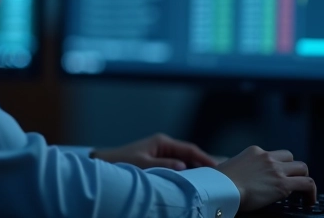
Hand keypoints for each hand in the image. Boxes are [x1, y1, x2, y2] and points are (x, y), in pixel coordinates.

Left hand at [91, 133, 217, 170]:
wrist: (104, 164)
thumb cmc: (122, 163)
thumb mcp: (143, 165)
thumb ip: (163, 166)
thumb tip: (183, 167)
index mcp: (162, 142)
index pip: (189, 149)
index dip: (204, 158)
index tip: (218, 167)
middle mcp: (164, 145)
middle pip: (189, 155)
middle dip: (203, 164)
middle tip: (219, 175)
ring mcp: (161, 153)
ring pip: (184, 161)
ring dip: (194, 169)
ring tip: (210, 179)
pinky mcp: (158, 161)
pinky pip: (176, 166)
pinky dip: (185, 173)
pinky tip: (192, 181)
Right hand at [216, 146, 315, 211]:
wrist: (221, 188)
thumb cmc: (220, 182)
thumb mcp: (230, 168)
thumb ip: (241, 169)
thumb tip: (240, 178)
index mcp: (254, 151)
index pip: (273, 155)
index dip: (277, 166)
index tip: (276, 178)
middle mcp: (267, 157)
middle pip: (290, 158)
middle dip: (293, 170)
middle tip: (292, 183)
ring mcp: (276, 169)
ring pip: (302, 168)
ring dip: (303, 179)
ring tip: (304, 194)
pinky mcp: (283, 184)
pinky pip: (307, 183)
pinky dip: (311, 192)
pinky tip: (309, 202)